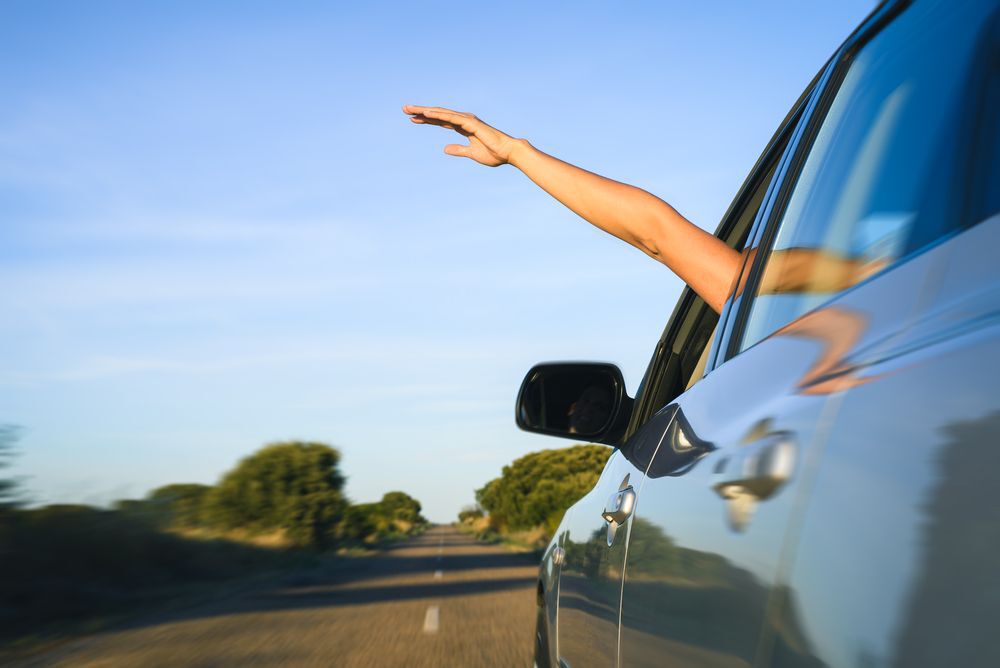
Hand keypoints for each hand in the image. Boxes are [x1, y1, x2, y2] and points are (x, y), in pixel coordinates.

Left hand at [403, 105, 522, 166]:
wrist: (508, 153)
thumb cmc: (493, 153)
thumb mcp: (471, 153)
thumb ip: (459, 150)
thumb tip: (445, 149)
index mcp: (463, 127)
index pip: (440, 122)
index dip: (426, 120)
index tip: (412, 119)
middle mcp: (463, 121)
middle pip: (438, 115)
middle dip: (421, 112)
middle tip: (404, 110)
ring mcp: (466, 120)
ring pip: (441, 114)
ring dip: (425, 111)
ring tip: (410, 109)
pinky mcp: (470, 123)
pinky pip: (451, 118)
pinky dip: (438, 115)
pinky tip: (426, 113)